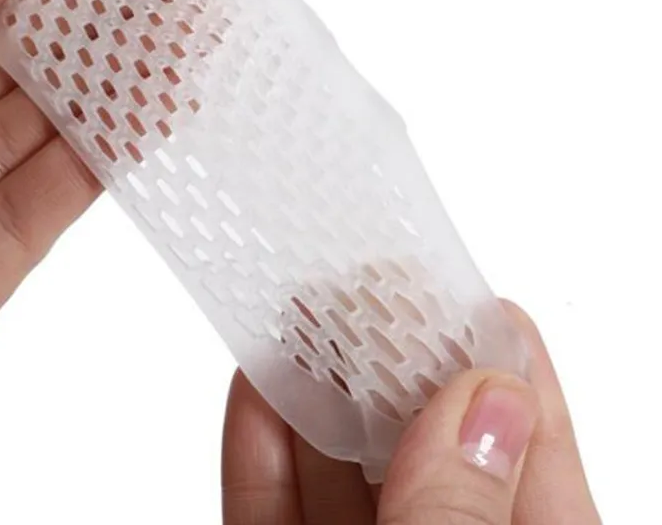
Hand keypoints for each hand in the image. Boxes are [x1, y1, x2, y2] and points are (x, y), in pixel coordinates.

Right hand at [222, 301, 600, 523]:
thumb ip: (458, 522)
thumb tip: (486, 403)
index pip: (534, 456)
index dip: (505, 370)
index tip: (471, 298)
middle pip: (426, 449)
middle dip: (394, 363)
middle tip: (365, 287)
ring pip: (341, 473)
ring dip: (318, 389)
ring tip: (302, 312)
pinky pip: (270, 510)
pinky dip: (261, 448)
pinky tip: (255, 386)